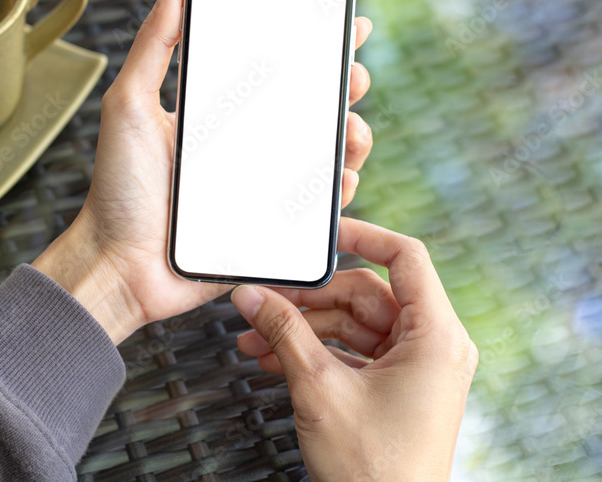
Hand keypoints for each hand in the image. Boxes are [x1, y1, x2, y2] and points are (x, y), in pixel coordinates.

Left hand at [34, 0, 374, 342]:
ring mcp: (258, 185)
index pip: (272, 67)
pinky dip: (338, 191)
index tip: (345, 23)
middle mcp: (242, 144)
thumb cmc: (117, 188)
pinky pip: (315, 207)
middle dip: (344, 86)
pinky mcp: (268, 226)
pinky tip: (343, 178)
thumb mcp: (129, 105)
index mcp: (215, 111)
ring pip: (322, 153)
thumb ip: (153, 45)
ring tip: (351, 129)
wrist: (119, 265)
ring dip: (351, 136)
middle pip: (309, 107)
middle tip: (353, 77)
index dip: (312, 44)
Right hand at [232, 217, 477, 480]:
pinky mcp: (399, 388)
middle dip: (310, 299)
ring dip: (305, 329)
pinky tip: (275, 359)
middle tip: (264, 302)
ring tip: (256, 339)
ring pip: (354, 324)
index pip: (404, 258)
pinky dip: (317, 352)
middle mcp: (434, 347)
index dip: (362, 235)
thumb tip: (251, 295)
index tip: (324, 230)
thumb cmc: (375, 470)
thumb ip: (283, 332)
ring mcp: (417, 369)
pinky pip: (355, 352)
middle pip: (367, 293)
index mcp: (436, 337)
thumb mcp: (319, 388)